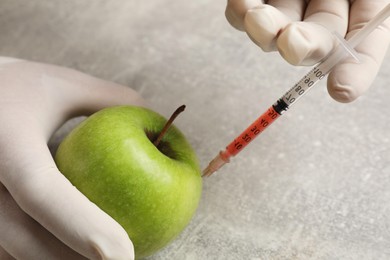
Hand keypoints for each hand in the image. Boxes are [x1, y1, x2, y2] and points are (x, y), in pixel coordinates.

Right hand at [0, 57, 145, 258]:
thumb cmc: (19, 87)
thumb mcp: (64, 84)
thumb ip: (113, 100)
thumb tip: (160, 124)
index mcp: (6, 142)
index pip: (41, 192)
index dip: (82, 226)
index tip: (125, 253)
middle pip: (23, 239)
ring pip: (11, 249)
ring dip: (57, 259)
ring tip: (100, 257)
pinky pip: (6, 242)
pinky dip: (40, 251)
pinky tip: (69, 251)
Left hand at [225, 0, 389, 101]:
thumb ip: (371, 9)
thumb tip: (364, 43)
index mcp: (360, 4)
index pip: (365, 46)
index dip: (355, 71)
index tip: (342, 91)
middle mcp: (324, 6)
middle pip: (316, 39)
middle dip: (304, 47)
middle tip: (293, 44)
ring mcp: (287, 2)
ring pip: (276, 30)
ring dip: (268, 32)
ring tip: (261, 22)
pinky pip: (244, 8)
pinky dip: (240, 13)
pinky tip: (245, 10)